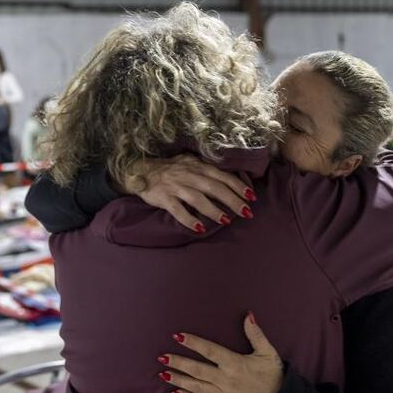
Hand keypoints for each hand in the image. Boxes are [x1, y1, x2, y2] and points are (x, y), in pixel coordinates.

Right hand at [123, 155, 255, 230]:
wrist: (140, 170)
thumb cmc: (170, 169)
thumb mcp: (190, 163)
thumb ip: (207, 170)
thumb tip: (230, 180)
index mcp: (198, 166)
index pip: (222, 176)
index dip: (238, 186)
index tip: (252, 196)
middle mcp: (189, 175)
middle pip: (215, 188)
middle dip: (233, 200)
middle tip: (247, 212)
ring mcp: (176, 186)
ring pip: (198, 199)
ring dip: (214, 210)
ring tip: (227, 220)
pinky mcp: (163, 198)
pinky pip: (177, 210)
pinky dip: (189, 219)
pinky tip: (199, 228)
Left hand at [157, 312, 283, 392]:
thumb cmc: (272, 374)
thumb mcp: (268, 352)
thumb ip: (256, 334)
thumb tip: (248, 315)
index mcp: (235, 364)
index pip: (210, 351)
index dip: (193, 343)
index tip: (178, 336)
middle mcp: (225, 380)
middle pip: (197, 369)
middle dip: (178, 362)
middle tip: (163, 357)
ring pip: (196, 386)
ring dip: (178, 379)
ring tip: (163, 372)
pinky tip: (175, 392)